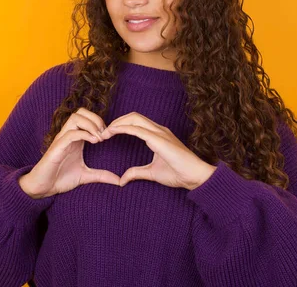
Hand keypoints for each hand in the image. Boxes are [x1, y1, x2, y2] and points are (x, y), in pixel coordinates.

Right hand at [19, 108, 119, 198]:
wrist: (43, 188)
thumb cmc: (60, 179)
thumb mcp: (85, 176)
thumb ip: (101, 175)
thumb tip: (119, 181)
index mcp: (75, 138)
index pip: (86, 117)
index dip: (100, 122)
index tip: (109, 135)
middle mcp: (68, 135)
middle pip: (81, 112)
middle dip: (96, 119)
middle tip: (104, 134)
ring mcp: (62, 139)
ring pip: (75, 118)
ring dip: (90, 124)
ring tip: (99, 138)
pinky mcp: (57, 147)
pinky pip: (70, 133)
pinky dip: (84, 134)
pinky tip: (94, 142)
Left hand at [100, 112, 215, 189]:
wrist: (194, 176)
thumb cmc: (178, 173)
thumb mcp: (152, 173)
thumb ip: (137, 173)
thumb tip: (122, 180)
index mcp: (158, 135)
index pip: (136, 123)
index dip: (121, 125)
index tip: (108, 135)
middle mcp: (158, 130)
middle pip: (133, 117)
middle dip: (116, 121)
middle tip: (102, 132)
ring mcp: (160, 132)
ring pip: (134, 119)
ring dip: (117, 123)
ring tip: (104, 132)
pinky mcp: (159, 139)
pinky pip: (137, 129)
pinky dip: (123, 128)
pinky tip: (113, 133)